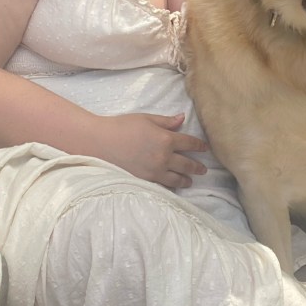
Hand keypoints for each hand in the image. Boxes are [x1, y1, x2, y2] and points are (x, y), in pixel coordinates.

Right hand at [92, 113, 207, 188]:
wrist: (101, 142)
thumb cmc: (122, 126)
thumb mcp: (146, 119)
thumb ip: (166, 121)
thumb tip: (182, 118)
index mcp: (166, 139)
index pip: (190, 143)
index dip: (199, 146)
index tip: (205, 148)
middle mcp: (164, 157)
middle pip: (187, 164)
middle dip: (197, 167)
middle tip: (203, 169)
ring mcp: (155, 171)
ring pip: (177, 178)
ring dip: (186, 179)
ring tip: (190, 181)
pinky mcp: (145, 180)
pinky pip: (163, 185)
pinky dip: (171, 186)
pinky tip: (174, 186)